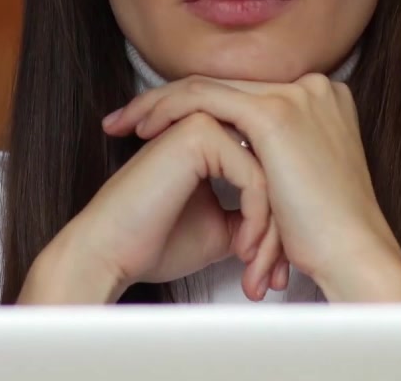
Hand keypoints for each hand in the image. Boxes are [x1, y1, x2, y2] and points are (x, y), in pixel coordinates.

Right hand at [24, 112, 277, 302]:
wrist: (109, 252)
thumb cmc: (153, 242)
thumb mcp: (221, 228)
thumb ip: (253, 213)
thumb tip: (291, 223)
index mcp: (210, 140)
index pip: (268, 175)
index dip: (277, 225)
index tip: (271, 270)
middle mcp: (208, 123)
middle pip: (274, 173)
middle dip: (281, 232)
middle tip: (275, 279)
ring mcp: (202, 123)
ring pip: (271, 175)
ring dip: (271, 232)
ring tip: (259, 272)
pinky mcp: (198, 134)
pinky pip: (254, 177)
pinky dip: (258, 221)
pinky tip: (243, 251)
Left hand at [103, 74, 400, 302]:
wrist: (354, 255)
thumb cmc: (326, 236)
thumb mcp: (297, 182)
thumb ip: (272, 158)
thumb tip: (234, 159)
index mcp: (317, 101)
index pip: (237, 93)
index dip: (191, 105)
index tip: (153, 123)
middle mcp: (310, 88)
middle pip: (219, 84)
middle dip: (164, 101)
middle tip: (124, 119)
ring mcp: (294, 95)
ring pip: (205, 86)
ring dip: (157, 104)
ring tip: (123, 124)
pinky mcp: (275, 113)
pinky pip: (204, 99)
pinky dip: (168, 110)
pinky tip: (144, 129)